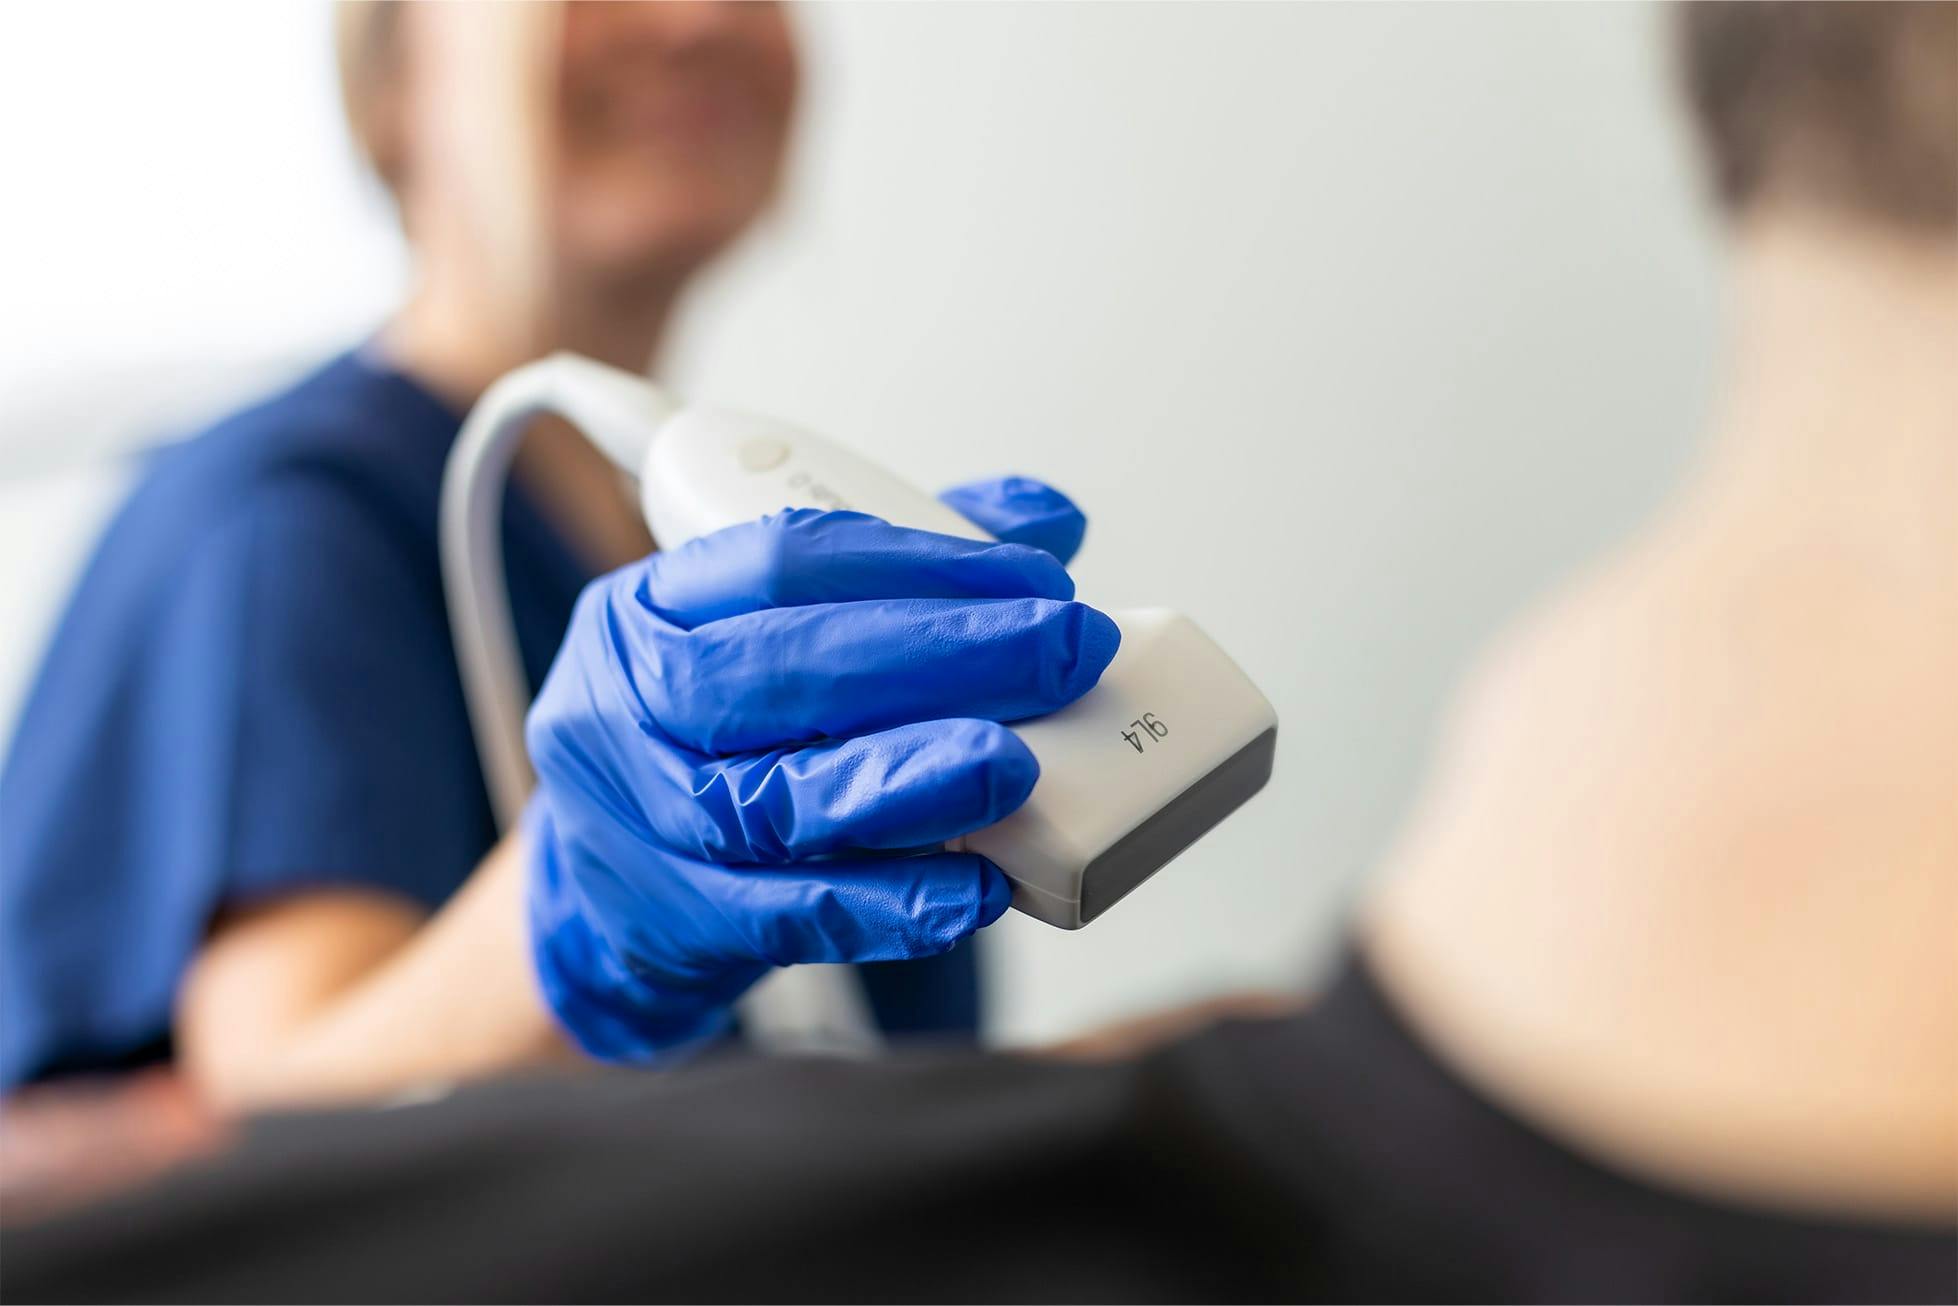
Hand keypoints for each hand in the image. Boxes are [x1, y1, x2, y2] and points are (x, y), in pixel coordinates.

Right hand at [524, 479, 1114, 1061]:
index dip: (923, 564)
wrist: (602, 891)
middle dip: (943, 656)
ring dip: (913, 782)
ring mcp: (650, 819)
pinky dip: (892, 903)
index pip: (787, 561)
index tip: (1040, 578)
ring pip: (782, 800)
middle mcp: (633, 704)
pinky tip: (979, 887)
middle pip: (786, 672)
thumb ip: (897, 573)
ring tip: (1015, 767)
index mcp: (651, 606)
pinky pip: (795, 914)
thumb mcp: (764, 634)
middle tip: (1065, 652)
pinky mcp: (682, 921)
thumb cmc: (708, 737)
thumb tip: (1043, 516)